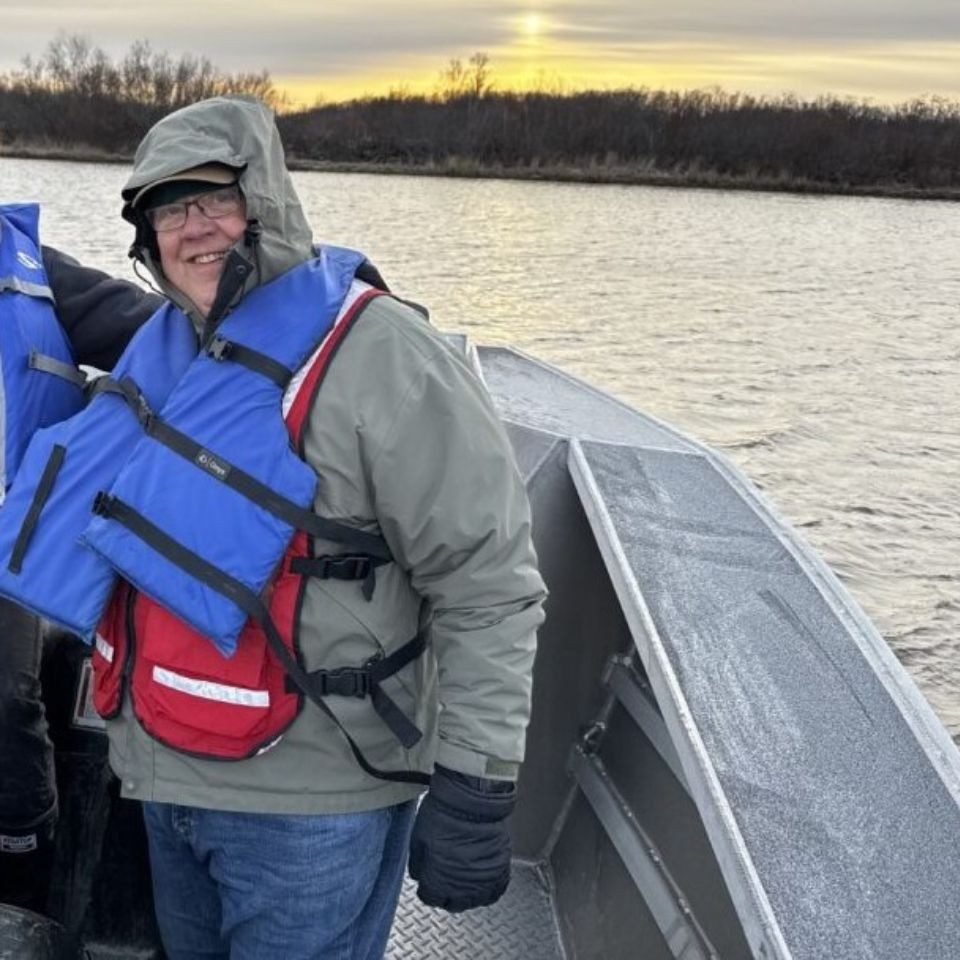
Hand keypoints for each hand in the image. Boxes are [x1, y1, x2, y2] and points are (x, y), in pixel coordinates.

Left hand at [408, 764, 516, 911]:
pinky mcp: (500, 869)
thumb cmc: (444, 814)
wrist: (472, 800)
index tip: (429, 880)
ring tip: (465, 878)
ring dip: (469, 892)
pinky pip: (496, 890)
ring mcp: (482, 880)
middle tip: (447, 879)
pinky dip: (489, 887)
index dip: (428, 887)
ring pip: (475, 900)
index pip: (429, 897)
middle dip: (447, 893)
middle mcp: (461, 888)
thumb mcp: (417, 839)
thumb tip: (420, 873)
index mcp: (437, 881)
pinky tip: (483, 877)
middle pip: (454, 904)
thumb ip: (418, 864)